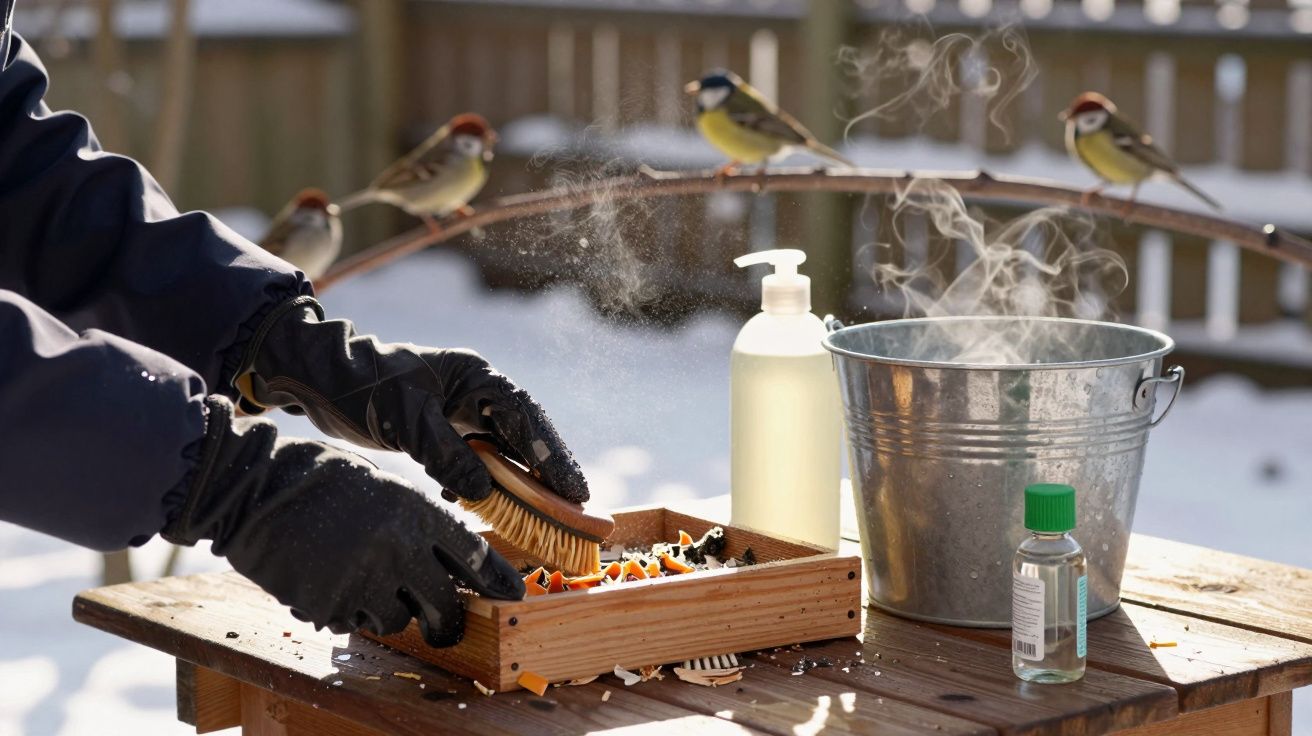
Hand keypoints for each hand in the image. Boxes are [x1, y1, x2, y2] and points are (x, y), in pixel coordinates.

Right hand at [163, 396, 523, 644]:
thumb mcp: (385, 488)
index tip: (513, 596)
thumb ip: (417, 524)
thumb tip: (447, 561)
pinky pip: (353, 622)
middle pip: (443, 604)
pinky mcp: (326, 603)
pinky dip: (348, 611)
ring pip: (398, 618)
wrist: (256, 486)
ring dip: (390, 610)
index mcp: (416, 514)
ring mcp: (361, 579)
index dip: (495, 581)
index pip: (473, 557)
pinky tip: (331, 583)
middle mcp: (397, 549)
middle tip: (442, 625)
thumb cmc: (322, 478)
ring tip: (367, 585)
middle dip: (446, 620)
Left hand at [234, 297, 588, 504]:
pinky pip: (476, 458)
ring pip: (502, 448)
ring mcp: (460, 411)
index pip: (525, 415)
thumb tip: (485, 492)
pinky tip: (481, 504)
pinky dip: (483, 482)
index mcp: (475, 376)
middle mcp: (476, 391)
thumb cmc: (363, 388)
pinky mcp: (442, 430)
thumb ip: (447, 454)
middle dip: (547, 469)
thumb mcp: (406, 420)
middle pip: (523, 433)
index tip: (574, 489)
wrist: (319, 380)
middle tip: (574, 507)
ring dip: (518, 480)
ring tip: (543, 513)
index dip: (552, 453)